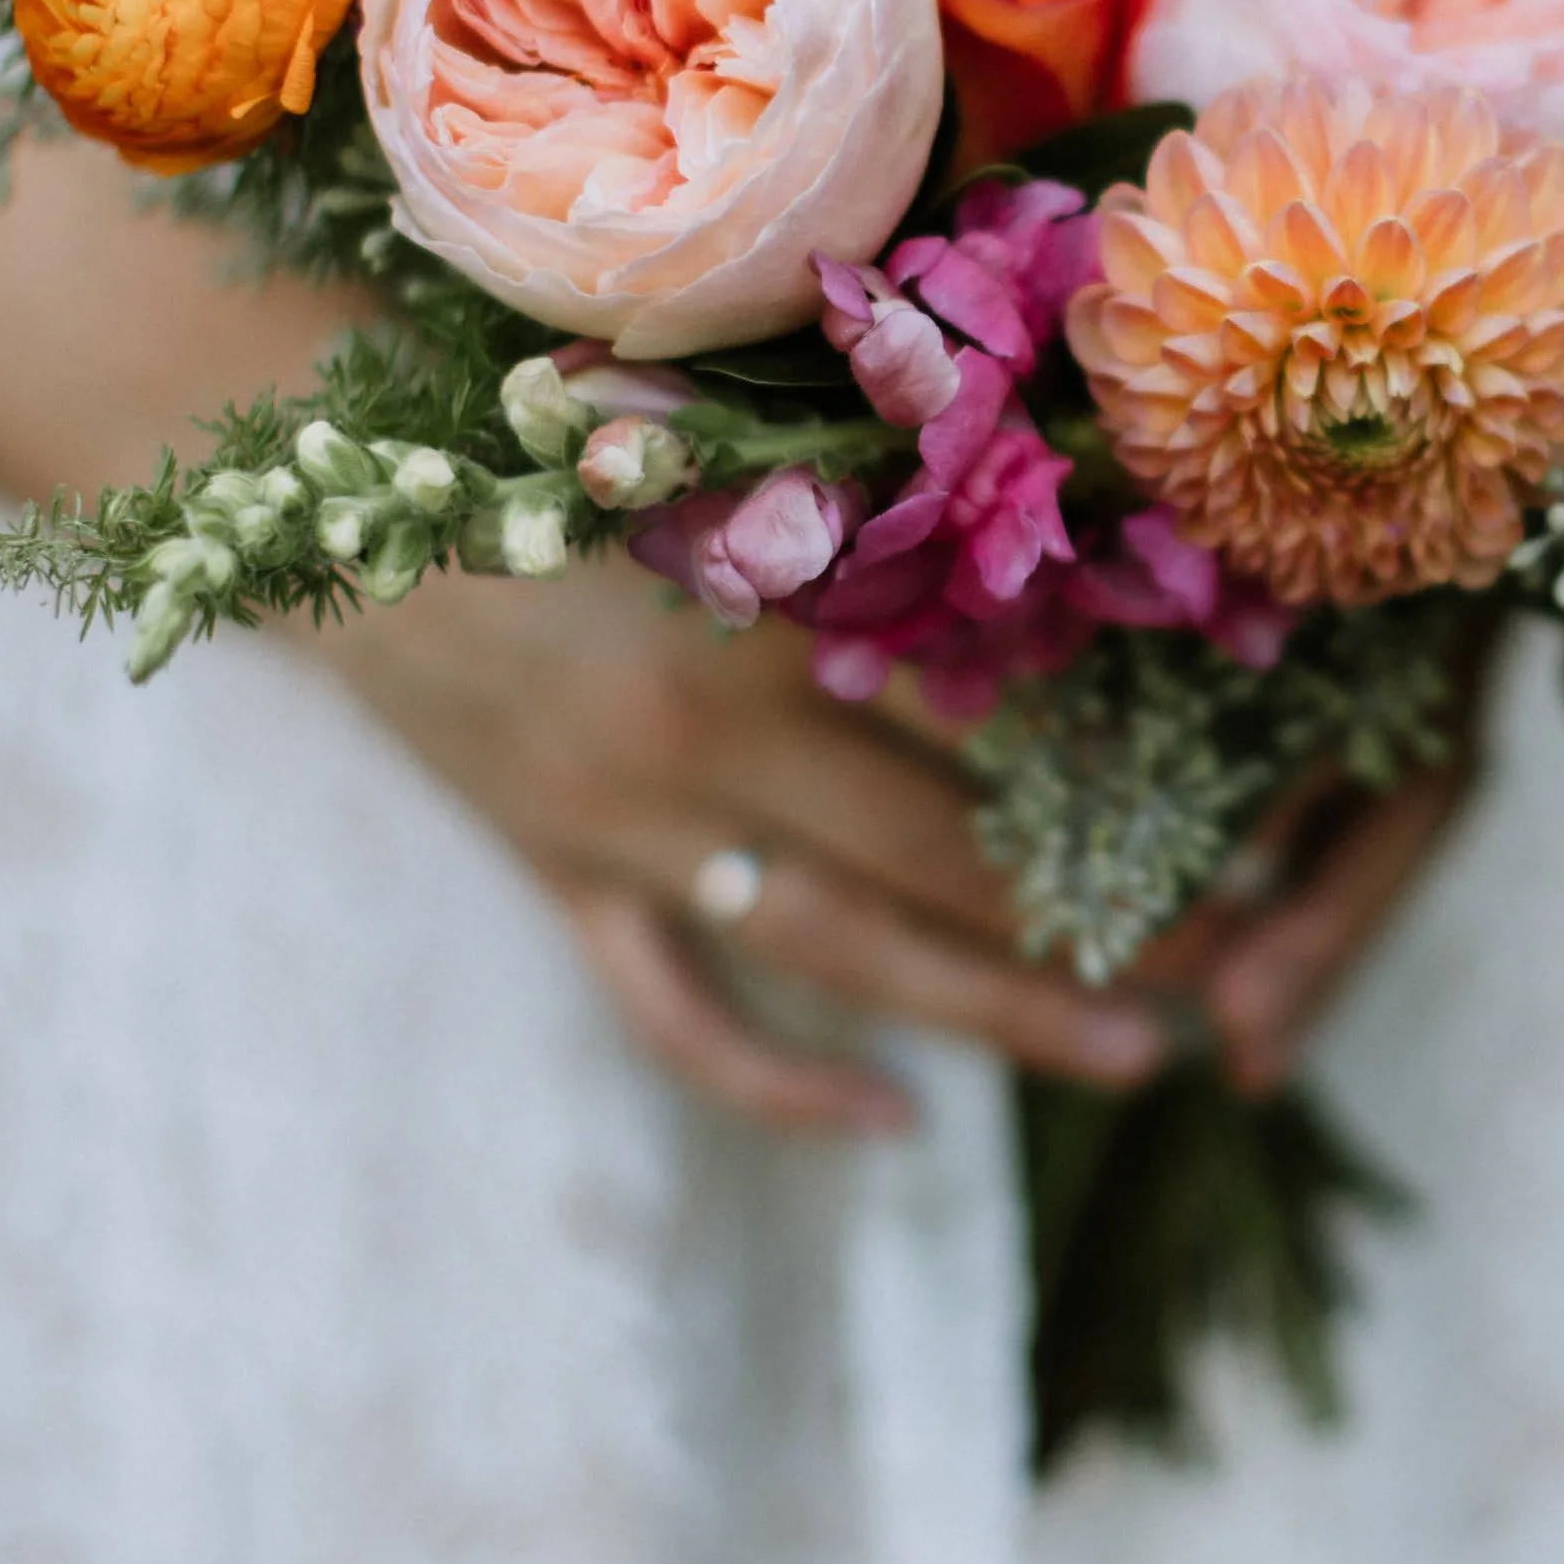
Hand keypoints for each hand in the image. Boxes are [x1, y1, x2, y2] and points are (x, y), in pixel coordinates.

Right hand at [318, 555, 1476, 1133]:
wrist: (322, 500)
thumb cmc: (532, 441)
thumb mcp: (702, 464)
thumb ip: (856, 517)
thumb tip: (1045, 544)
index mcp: (746, 624)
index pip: (973, 728)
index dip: (1108, 773)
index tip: (1235, 807)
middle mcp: (694, 750)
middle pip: (936, 862)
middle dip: (1092, 917)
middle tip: (1241, 960)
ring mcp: (625, 837)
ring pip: (844, 956)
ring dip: (997, 1014)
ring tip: (1139, 1055)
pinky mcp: (565, 884)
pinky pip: (680, 1018)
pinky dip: (783, 1084)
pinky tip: (892, 1122)